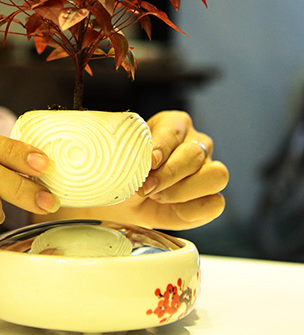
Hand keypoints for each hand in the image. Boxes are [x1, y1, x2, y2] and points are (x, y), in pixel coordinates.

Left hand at [74, 110, 227, 229]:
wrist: (119, 205)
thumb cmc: (120, 175)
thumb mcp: (118, 160)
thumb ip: (126, 153)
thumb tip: (132, 158)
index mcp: (172, 124)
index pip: (175, 130)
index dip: (163, 146)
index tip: (149, 161)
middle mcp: (195, 143)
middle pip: (196, 154)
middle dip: (169, 173)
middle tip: (146, 187)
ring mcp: (208, 169)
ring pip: (216, 175)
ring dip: (184, 190)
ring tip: (157, 197)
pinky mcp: (211, 196)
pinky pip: (216, 202)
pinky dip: (193, 209)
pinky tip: (170, 208)